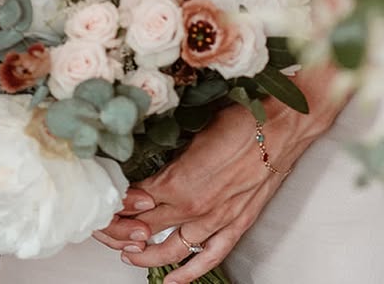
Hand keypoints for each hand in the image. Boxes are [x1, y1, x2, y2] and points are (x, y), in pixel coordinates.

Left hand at [92, 85, 331, 283]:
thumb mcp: (192, 130)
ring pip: (170, 250)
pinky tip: (172, 281)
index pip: (132, 204)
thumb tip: (143, 168)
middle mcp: (193, 207)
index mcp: (178, 180)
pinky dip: (187, 274)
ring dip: (144, 256)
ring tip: (127, 254)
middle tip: (103, 230)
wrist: (282, 124)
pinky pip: (208, 258)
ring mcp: (215, 220)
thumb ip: (166, 157)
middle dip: (118, 233)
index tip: (101, 204)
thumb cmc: (241, 117)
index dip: (113, 207)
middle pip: (143, 230)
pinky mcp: (236, 224)